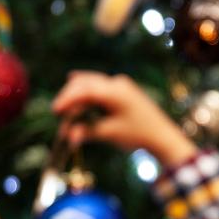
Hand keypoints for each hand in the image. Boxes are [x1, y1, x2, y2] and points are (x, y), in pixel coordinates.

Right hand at [51, 71, 197, 166]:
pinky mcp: (123, 89)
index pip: (84, 89)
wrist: (162, 135)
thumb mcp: (110, 133)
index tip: (56, 110)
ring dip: (77, 93)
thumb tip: (67, 136)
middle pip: (86, 83)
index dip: (67, 99)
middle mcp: (117, 83)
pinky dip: (87, 90)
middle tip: (58, 112)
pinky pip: (100, 85)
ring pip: (92, 82)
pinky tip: (75, 84)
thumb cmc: (138, 135)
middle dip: (70, 96)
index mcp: (115, 92)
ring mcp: (121, 84)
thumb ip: (87, 132)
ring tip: (65, 107)